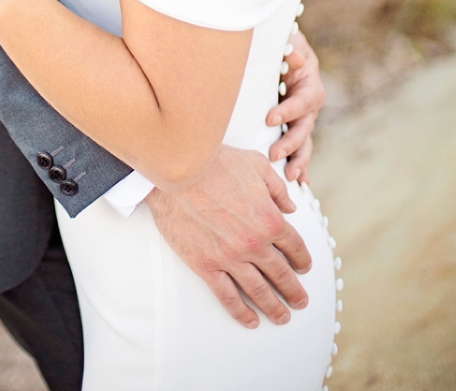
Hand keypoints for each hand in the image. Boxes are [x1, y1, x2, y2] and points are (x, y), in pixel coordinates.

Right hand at [146, 146, 310, 328]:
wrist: (177, 172)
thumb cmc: (215, 162)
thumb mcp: (255, 165)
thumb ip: (277, 188)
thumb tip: (291, 206)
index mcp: (269, 218)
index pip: (295, 247)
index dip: (303, 261)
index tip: (304, 269)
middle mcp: (254, 243)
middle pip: (281, 275)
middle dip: (294, 291)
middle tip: (300, 302)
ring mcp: (230, 257)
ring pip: (259, 291)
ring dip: (274, 308)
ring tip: (282, 317)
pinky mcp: (206, 266)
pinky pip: (228, 296)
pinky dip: (241, 312)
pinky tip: (250, 320)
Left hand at [266, 30, 324, 184]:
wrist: (282, 51)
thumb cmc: (284, 44)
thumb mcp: (289, 40)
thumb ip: (292, 48)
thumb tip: (297, 60)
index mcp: (310, 84)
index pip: (304, 101)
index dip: (289, 111)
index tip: (270, 119)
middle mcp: (310, 105)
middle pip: (305, 128)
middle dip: (291, 143)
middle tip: (273, 154)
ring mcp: (302, 118)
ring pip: (304, 143)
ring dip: (298, 160)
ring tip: (290, 177)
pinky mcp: (292, 126)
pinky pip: (298, 148)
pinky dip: (301, 165)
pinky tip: (300, 183)